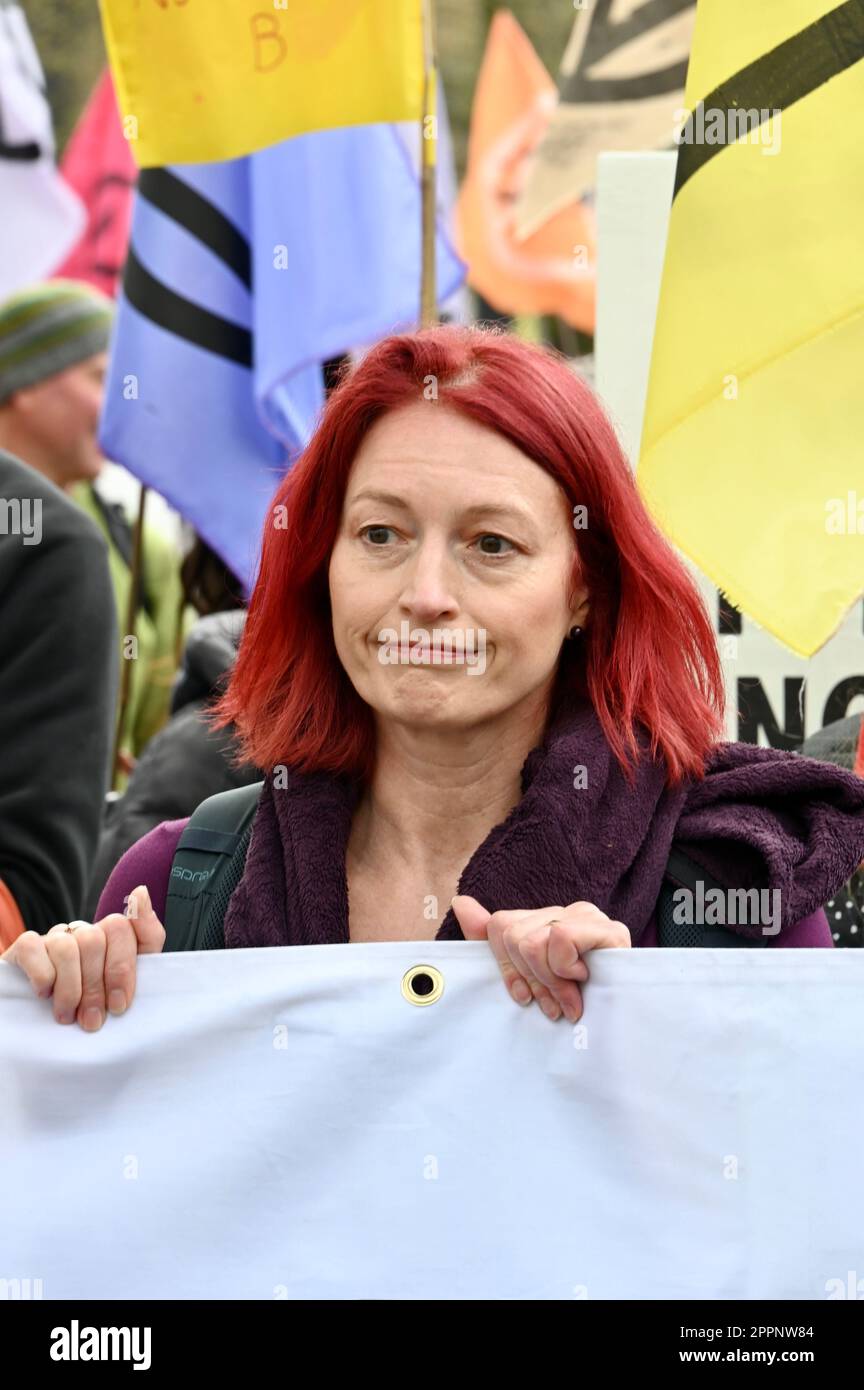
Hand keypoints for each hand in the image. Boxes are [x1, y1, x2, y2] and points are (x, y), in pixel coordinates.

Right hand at [1, 885, 164, 1030]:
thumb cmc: (94, 1002)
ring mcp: (54, 937)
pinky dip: (42, 976)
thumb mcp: (127, 983)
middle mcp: (84, 931)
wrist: (44, 1016)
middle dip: (96, 988)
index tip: (120, 1005)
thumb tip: (140, 891)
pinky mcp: (25, 947)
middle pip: (94, 941)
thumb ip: (146, 939)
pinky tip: (45, 995)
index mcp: (112, 936)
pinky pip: (34, 948)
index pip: (123, 928)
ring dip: (69, 989)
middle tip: (92, 1021)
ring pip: (67, 947)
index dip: (122, 968)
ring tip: (68, 1017)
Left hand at [451, 897, 629, 1022]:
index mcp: (544, 921)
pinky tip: (586, 980)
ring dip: (550, 982)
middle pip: (513, 935)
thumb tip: (460, 903)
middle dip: (530, 979)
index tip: (525, 997)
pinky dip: (566, 968)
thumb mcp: (526, 979)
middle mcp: (564, 912)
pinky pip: (561, 938)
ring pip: (532, 941)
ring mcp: (588, 917)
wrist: (621, 1030)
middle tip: (552, 1004)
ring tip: (569, 1000)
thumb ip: (491, 941)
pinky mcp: (611, 930)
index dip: (506, 969)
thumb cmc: (574, 1005)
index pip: (500, 926)